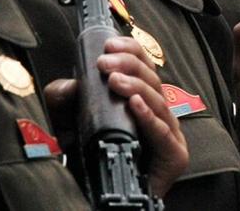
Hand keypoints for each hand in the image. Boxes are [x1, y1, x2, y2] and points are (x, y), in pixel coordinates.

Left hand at [45, 36, 188, 196]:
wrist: (103, 201)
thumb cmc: (93, 161)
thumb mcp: (69, 124)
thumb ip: (65, 102)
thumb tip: (69, 84)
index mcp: (143, 101)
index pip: (145, 67)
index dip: (132, 50)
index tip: (110, 43)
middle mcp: (159, 115)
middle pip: (153, 79)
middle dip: (129, 65)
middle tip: (105, 63)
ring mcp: (170, 135)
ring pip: (158, 101)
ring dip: (135, 87)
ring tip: (114, 80)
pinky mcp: (174, 156)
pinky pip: (162, 132)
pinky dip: (148, 117)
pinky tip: (134, 105)